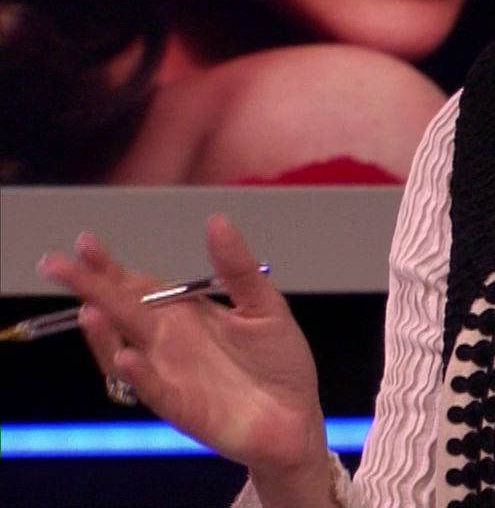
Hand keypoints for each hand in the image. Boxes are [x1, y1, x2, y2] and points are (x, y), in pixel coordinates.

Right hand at [36, 215, 333, 483]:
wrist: (296, 416)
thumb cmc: (279, 361)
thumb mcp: (264, 306)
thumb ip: (236, 268)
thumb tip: (217, 221)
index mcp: (185, 313)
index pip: (137, 286)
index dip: (110, 266)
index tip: (85, 242)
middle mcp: (167, 342)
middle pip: (120, 311)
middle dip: (88, 289)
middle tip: (55, 265)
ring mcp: (168, 373)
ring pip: (123, 351)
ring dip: (103, 334)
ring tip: (90, 308)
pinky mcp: (180, 405)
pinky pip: (152, 389)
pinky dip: (139, 374)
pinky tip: (127, 357)